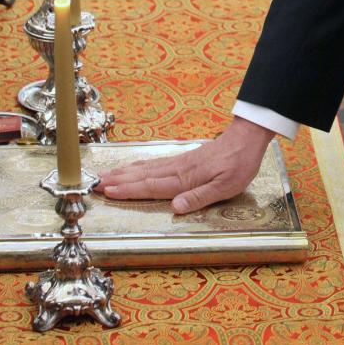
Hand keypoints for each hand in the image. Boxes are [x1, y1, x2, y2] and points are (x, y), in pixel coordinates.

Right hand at [95, 117, 274, 212]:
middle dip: (119, 180)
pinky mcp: (186, 158)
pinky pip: (157, 163)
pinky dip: (141, 165)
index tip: (108, 191)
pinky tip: (135, 167)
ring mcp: (181, 162)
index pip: (152, 186)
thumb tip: (175, 207)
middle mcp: (179, 169)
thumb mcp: (227, 186)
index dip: (130, 190)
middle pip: (143, 176)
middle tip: (95, 184)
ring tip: (106, 175)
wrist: (248, 137)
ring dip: (126, 172)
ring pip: (147, 168)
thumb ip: (200, 197)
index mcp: (186, 179)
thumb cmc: (240, 164)